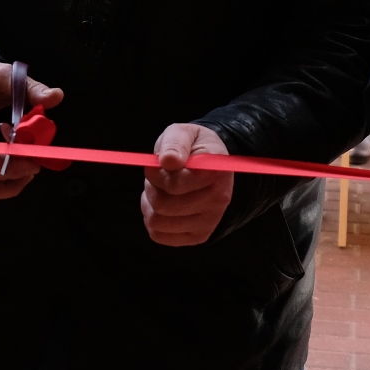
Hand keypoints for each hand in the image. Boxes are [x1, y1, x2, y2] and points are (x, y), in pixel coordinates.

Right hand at [0, 61, 63, 200]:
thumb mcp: (4, 76)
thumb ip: (30, 88)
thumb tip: (56, 96)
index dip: (12, 162)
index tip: (36, 159)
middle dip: (18, 170)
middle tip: (39, 158)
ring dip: (14, 181)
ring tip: (31, 163)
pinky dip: (6, 183)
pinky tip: (20, 167)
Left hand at [142, 124, 236, 245]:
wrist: (211, 166)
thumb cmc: (193, 148)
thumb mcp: (184, 133)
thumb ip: (175, 143)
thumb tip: (168, 161)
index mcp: (217, 172)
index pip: (174, 184)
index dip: (157, 172)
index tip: (159, 163)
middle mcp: (218, 201)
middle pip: (162, 205)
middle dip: (152, 187)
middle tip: (158, 175)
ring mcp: (209, 222)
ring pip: (157, 222)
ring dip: (150, 203)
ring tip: (161, 189)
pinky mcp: (198, 236)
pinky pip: (159, 235)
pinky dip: (152, 219)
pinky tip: (163, 205)